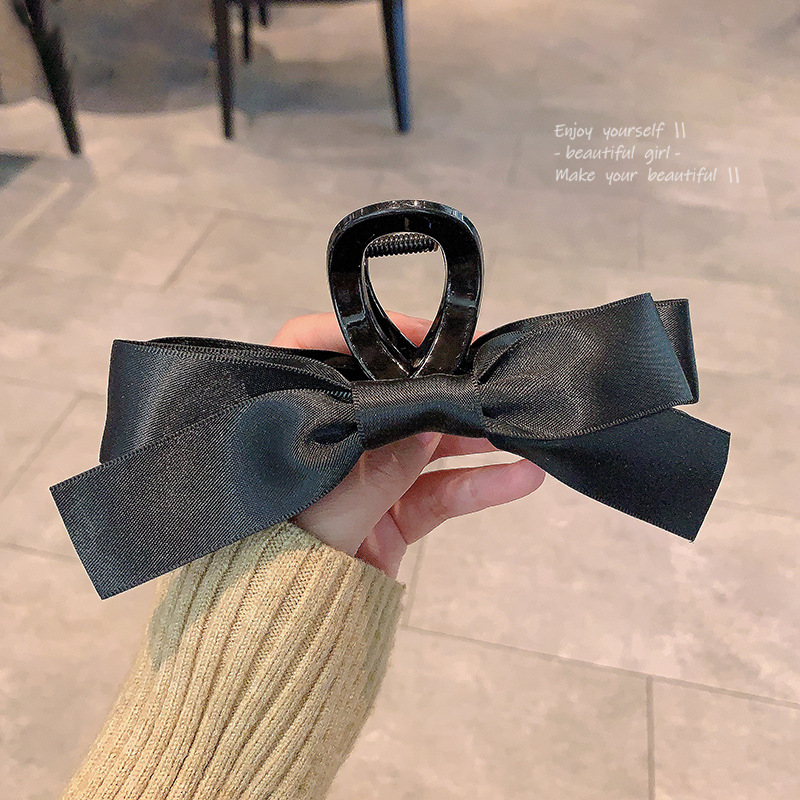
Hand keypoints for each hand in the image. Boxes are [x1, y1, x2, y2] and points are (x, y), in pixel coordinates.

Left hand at [270, 312, 545, 579]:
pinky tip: (520, 477)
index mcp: (294, 427)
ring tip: (516, 425)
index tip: (414, 337)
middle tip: (482, 374)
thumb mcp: (328, 511)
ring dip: (472, 436)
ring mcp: (367, 478)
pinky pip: (443, 493)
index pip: (312, 352)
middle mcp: (332, 445)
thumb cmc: (278, 567)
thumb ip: (380, 469)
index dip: (359, 335)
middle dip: (436, 388)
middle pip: (387, 398)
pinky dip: (482, 485)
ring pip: (426, 444)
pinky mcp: (396, 514)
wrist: (292, 635)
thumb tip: (428, 425)